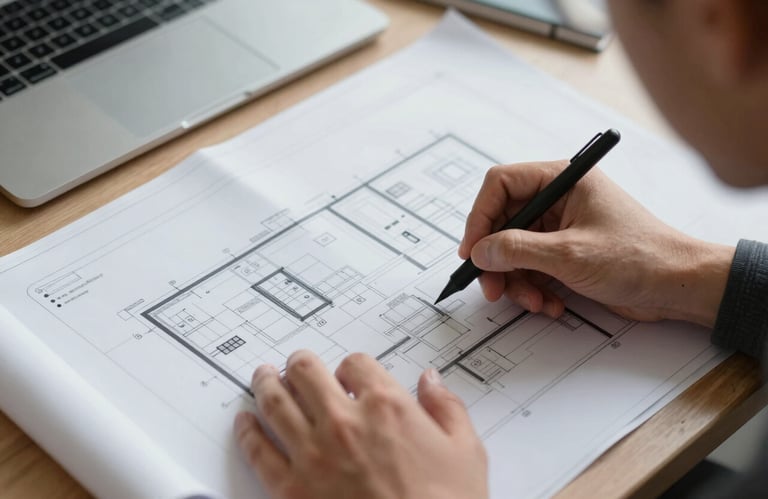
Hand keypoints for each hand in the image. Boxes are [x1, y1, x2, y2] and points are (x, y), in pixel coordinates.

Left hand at [234, 351, 487, 498]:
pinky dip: (247, 431)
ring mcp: (313, 454)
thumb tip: (431, 381)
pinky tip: (245, 422)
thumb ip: (447, 408)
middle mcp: (344, 422)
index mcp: (386, 406)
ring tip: (262, 376)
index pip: (356, 363)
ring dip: (265, 383)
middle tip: (296, 364)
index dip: (351, 365)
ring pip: (275, 402)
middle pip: (305, 372)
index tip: (349, 373)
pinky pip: (258, 450)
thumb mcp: (466, 451)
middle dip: (300, 364)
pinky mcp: (291, 489)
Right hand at [458, 161, 734, 326]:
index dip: (480, 217)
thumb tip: (480, 251)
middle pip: (504, 223)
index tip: (472, 250)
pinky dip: (534, 289)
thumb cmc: (640, 258)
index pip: (502, 184)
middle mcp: (559, 199)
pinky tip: (551, 304)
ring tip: (534, 302)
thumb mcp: (570, 254)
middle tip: (493, 288)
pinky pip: (531, 269)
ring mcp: (561, 228)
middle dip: (498, 260)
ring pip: (514, 251)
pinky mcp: (565, 254)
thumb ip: (517, 250)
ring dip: (517, 281)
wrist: (679, 287)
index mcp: (563, 180)